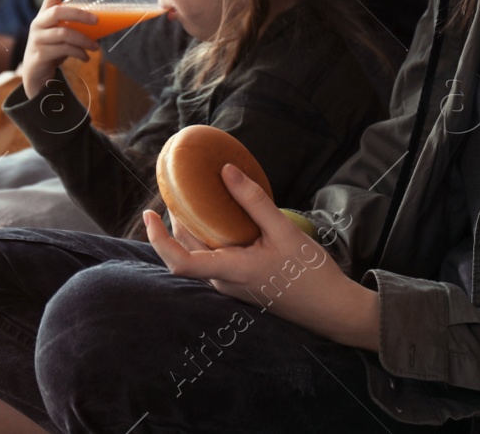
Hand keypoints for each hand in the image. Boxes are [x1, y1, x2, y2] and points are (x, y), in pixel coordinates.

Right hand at [16, 0, 97, 101]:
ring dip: (84, 40)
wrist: (36, 74)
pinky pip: (63, 50)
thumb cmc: (53, 50)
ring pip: (63, 34)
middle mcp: (38, 23)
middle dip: (79, 14)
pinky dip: (78, 53)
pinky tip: (86, 57)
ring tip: (96, 47)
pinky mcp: (40, 54)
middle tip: (96, 20)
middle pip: (58, 11)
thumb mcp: (62, 34)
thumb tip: (103, 21)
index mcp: (45, 14)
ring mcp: (37, 39)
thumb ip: (74, 26)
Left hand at [144, 165, 381, 350]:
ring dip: (193, 227)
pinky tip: (224, 216)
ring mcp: (232, 285)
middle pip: (186, 251)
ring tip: (197, 195)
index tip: (149, 214)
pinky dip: (211, 234)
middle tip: (176, 187)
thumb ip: (253, 201)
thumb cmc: (309, 273)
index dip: (159, 239)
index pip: (180, 262)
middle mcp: (224, 281)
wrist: (331, 309)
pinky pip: (216, 257)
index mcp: (230, 271)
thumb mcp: (283, 231)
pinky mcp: (241, 283)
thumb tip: (226, 171)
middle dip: (175, 221)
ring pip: (201, 253)